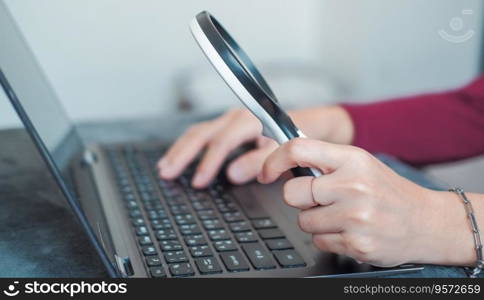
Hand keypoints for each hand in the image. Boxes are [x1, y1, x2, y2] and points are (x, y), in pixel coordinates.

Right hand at [158, 106, 353, 187]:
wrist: (315, 123)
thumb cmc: (302, 136)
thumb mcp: (287, 150)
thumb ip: (262, 161)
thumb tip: (233, 174)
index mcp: (252, 120)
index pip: (223, 140)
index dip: (209, 161)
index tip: (199, 181)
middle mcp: (238, 117)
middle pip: (202, 133)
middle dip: (183, 154)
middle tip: (168, 173)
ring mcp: (232, 120)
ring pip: (199, 132)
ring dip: (181, 150)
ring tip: (166, 167)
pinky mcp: (230, 126)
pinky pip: (204, 134)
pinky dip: (189, 146)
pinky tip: (181, 157)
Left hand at [258, 138, 476, 266]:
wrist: (427, 222)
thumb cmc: (389, 191)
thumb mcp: (361, 164)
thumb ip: (325, 161)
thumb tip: (285, 160)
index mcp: (352, 159)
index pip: (298, 149)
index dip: (274, 161)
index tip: (267, 173)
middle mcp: (352, 185)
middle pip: (292, 193)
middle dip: (300, 198)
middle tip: (322, 199)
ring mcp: (355, 216)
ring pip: (303, 221)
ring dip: (316, 221)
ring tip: (343, 215)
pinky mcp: (356, 243)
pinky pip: (318, 241)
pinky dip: (328, 238)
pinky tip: (349, 230)